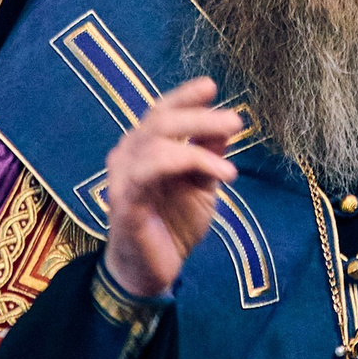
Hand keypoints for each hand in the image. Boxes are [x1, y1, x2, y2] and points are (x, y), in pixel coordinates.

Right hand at [102, 76, 239, 297]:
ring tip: (231, 166)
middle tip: (235, 121)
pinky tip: (221, 174)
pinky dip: (188, 164)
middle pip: (160, 120)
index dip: (183, 96)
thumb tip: (225, 125)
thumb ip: (208, 156)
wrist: (151, 272)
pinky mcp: (124, 201)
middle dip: (199, 116)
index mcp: (144, 147)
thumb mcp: (200, 186)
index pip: (161, 111)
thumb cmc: (173, 225)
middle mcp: (128, 155)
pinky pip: (150, 171)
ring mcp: (122, 177)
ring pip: (156, 142)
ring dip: (198, 145)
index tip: (210, 86)